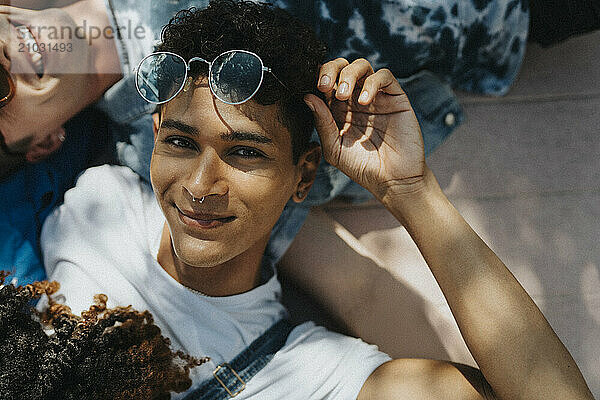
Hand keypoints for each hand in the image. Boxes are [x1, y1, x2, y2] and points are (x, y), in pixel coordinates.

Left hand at [304, 58, 425, 200]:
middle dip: (331, 69)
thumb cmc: (362, 168)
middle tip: (325, 86)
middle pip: (342, 67)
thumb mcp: (334, 148)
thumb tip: (307, 97)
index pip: (326, 82)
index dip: (318, 78)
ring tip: (343, 94)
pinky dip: (372, 83)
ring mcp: (376, 97)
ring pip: (362, 66)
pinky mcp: (396, 98)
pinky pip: (384, 77)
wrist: (393, 181)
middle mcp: (356, 99)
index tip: (313, 88)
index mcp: (338, 109)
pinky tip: (363, 102)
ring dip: (349, 74)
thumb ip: (322, 123)